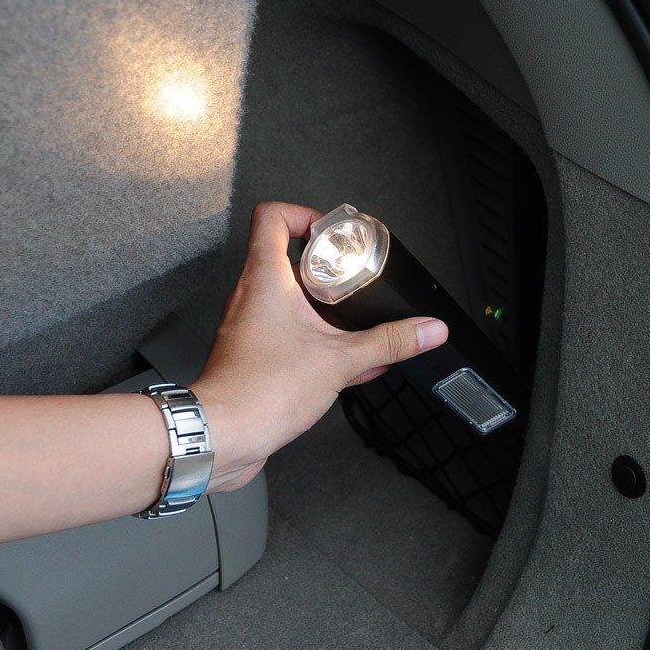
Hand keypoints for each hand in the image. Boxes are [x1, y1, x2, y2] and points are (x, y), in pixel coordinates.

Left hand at [192, 202, 447, 493]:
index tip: (333, 232)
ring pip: (286, 298)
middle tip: (350, 275)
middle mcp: (250, 296)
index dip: (304, 214)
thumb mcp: (340, 361)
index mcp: (265, 279)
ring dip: (321, 306)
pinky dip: (314, 338)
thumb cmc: (259, 392)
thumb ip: (388, 342)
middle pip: (284, 256)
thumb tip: (426, 329)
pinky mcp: (252, 355)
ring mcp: (248, 326)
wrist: (224, 436)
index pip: (272, 216)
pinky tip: (344, 362)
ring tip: (352, 321)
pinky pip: (285, 333)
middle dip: (324, 266)